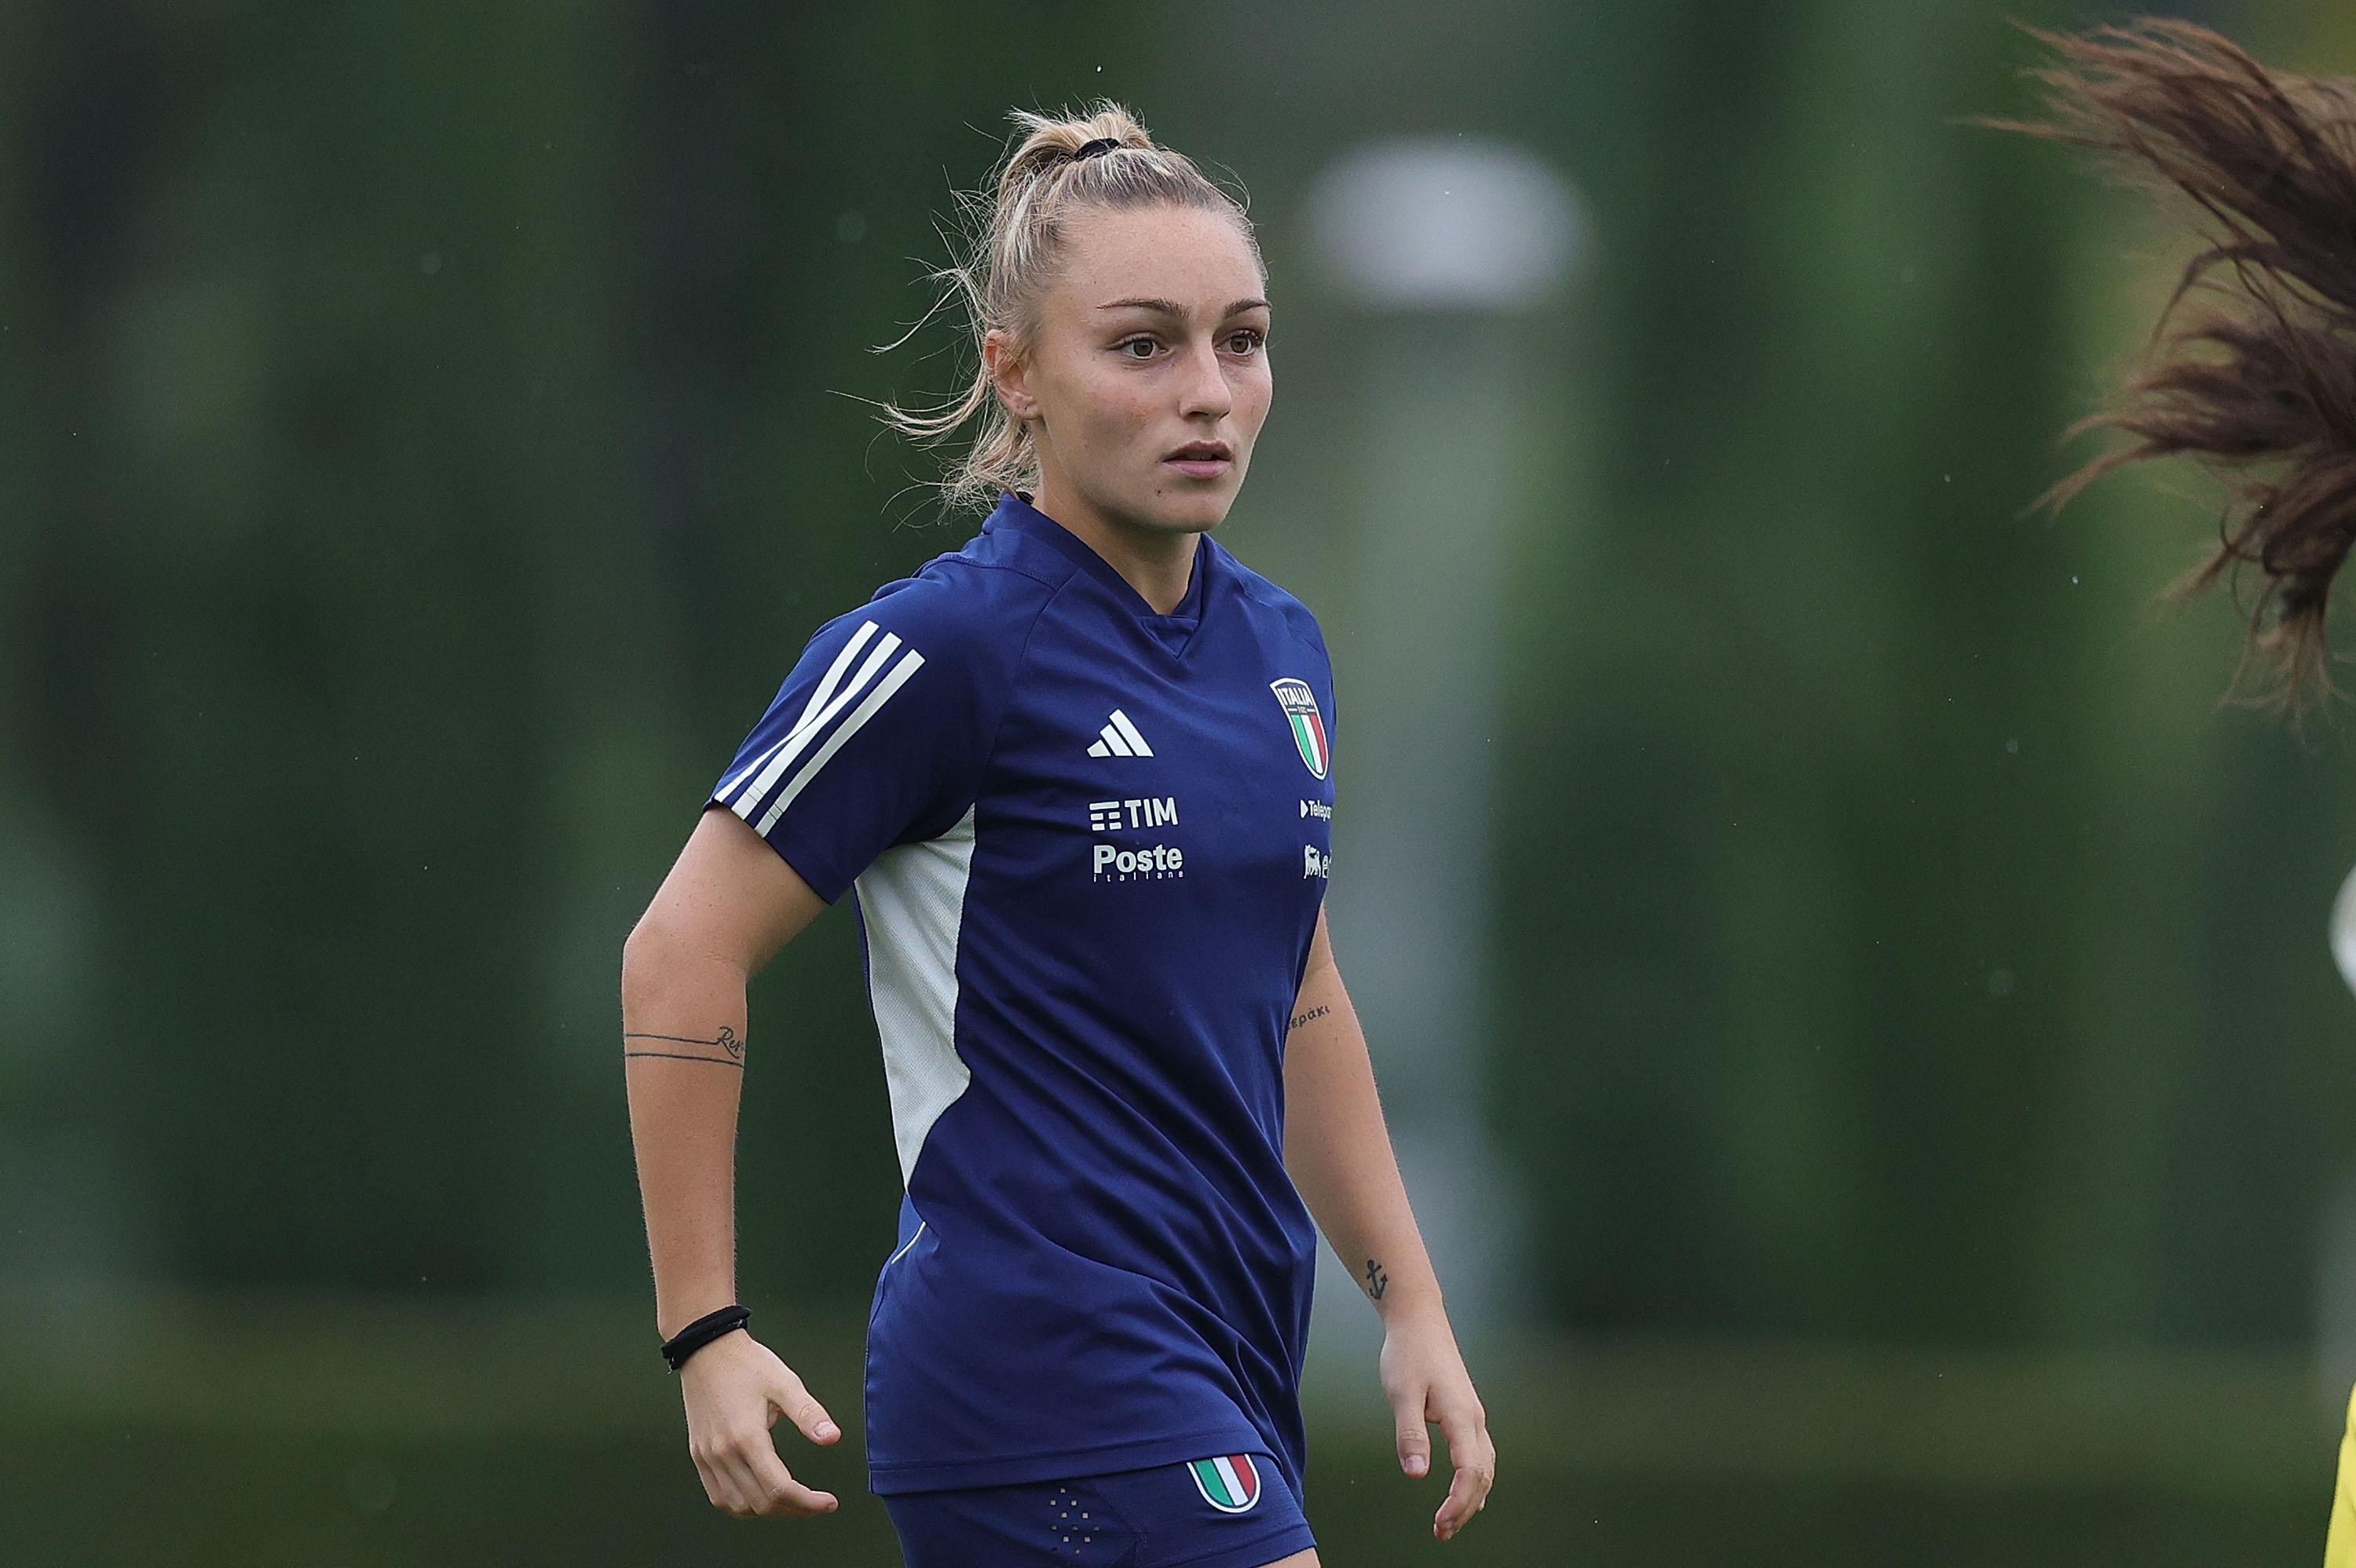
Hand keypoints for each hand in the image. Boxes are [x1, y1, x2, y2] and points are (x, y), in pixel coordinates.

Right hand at [678, 1330, 842, 1517]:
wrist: (706, 1349)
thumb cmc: (748, 1364)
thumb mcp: (785, 1382)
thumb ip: (809, 1414)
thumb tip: (833, 1438)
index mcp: (747, 1437)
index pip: (779, 1488)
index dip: (808, 1502)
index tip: (829, 1503)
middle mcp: (723, 1453)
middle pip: (761, 1503)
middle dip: (794, 1509)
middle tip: (816, 1502)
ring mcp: (707, 1456)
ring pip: (738, 1506)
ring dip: (768, 1510)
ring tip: (792, 1500)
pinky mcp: (698, 1455)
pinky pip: (718, 1496)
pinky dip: (741, 1504)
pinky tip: (760, 1495)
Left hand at [1378, 1314, 1493, 1541]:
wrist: (1419, 1321)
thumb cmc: (1408, 1353)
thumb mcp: (1401, 1394)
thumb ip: (1410, 1434)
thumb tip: (1417, 1474)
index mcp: (1460, 1416)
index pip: (1469, 1471)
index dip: (1458, 1502)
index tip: (1441, 1523)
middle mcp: (1474, 1418)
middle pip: (1482, 1475)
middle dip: (1465, 1508)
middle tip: (1442, 1531)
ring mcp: (1473, 1415)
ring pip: (1485, 1467)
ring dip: (1471, 1497)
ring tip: (1450, 1521)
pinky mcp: (1466, 1413)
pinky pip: (1479, 1455)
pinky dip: (1474, 1480)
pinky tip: (1465, 1492)